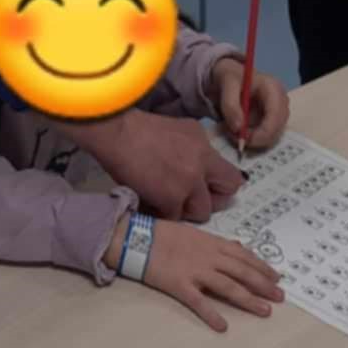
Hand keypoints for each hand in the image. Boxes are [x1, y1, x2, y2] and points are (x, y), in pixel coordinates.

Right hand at [68, 112, 241, 221]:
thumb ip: (192, 150)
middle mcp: (202, 162)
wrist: (115, 131)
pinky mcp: (171, 198)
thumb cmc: (135, 129)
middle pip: (227, 192)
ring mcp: (189, 181)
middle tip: (192, 200)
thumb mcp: (175, 130)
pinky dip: (162, 214)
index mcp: (203, 143)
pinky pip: (174, 217)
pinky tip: (151, 204)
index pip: (231, 173)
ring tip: (167, 202)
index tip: (208, 189)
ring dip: (185, 210)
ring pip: (202, 211)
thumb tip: (196, 168)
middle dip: (211, 199)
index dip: (220, 185)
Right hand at [140, 220, 284, 332]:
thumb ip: (215, 242)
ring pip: (228, 287)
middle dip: (264, 285)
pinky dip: (212, 315)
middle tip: (280, 297)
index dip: (262, 267)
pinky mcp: (180, 285)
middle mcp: (209, 257)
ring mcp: (195, 271)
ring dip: (248, 300)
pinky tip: (223, 327)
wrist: (136, 237)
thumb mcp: (194, 232)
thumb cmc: (163, 234)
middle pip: (242, 272)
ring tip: (264, 311)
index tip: (276, 277)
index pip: (244, 256)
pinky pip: (199, 302)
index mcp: (212, 243)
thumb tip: (236, 247)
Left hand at [212, 59, 289, 150]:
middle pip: (276, 130)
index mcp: (274, 89)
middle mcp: (281, 102)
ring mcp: (279, 113)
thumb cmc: (231, 78)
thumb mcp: (227, 84)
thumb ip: (230, 105)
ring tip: (233, 130)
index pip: (276, 116)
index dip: (263, 133)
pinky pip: (266, 138)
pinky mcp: (274, 122)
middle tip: (234, 136)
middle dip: (255, 138)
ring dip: (252, 139)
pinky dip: (252, 139)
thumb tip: (238, 128)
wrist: (231, 80)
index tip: (244, 140)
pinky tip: (240, 131)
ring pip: (271, 137)